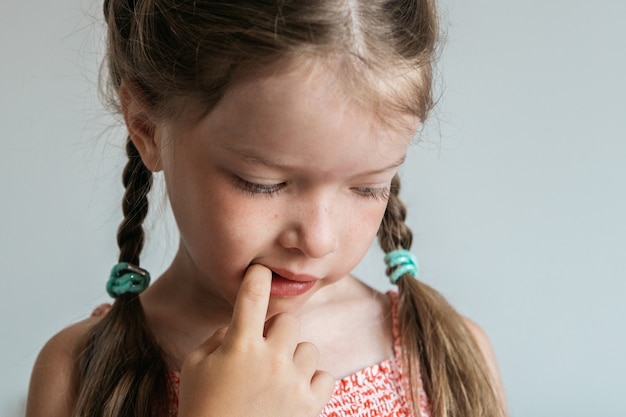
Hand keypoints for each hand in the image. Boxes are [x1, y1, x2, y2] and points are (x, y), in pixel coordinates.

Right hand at [178, 264, 334, 416]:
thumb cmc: (202, 410)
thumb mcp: (196, 367)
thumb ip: (220, 338)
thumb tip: (240, 324)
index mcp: (240, 346)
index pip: (253, 297)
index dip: (258, 277)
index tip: (261, 270)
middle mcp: (271, 358)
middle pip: (288, 320)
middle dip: (276, 331)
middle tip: (261, 352)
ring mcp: (293, 381)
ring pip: (308, 348)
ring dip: (294, 358)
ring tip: (277, 378)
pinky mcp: (310, 405)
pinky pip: (325, 376)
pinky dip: (312, 382)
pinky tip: (294, 392)